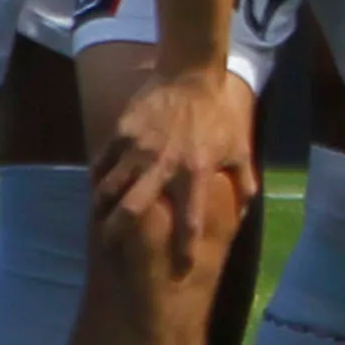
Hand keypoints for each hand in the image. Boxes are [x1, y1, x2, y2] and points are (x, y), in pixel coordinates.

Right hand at [92, 59, 261, 253]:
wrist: (191, 74)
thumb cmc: (217, 115)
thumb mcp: (238, 148)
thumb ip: (244, 181)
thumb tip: (246, 211)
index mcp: (195, 172)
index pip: (190, 219)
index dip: (185, 248)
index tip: (181, 270)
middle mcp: (164, 164)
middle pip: (132, 209)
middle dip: (119, 233)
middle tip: (112, 246)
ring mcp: (138, 148)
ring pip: (109, 187)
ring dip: (102, 207)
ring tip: (100, 219)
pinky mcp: (122, 132)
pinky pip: (102, 162)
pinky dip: (98, 177)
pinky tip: (98, 186)